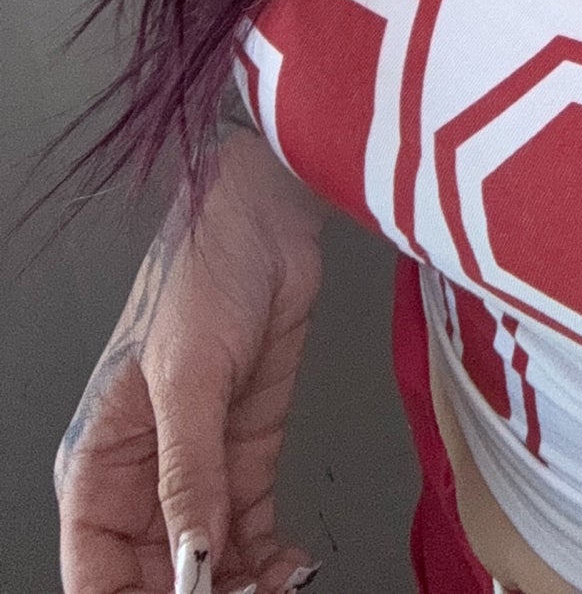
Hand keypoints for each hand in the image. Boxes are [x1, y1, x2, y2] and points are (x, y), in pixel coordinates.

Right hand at [54, 121, 327, 593]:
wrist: (267, 219)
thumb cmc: (202, 270)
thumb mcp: (186, 375)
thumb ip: (187, 473)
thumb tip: (190, 556)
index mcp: (99, 464)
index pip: (94, 573)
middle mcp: (142, 479)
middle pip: (153, 579)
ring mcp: (196, 471)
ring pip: (207, 566)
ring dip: (240, 589)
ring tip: (276, 590)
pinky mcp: (244, 457)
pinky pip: (249, 533)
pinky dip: (270, 561)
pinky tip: (292, 567)